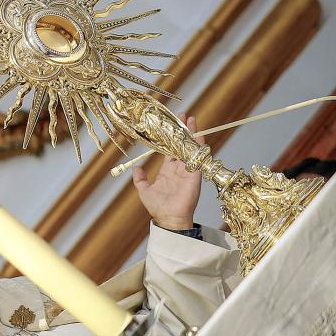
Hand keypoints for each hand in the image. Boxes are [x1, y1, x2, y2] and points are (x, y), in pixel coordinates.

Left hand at [133, 114, 204, 229]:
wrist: (169, 218)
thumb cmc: (157, 207)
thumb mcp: (144, 191)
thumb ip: (140, 180)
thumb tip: (136, 168)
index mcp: (167, 171)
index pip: (170, 151)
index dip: (170, 139)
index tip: (171, 127)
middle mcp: (179, 169)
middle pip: (182, 146)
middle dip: (183, 131)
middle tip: (185, 116)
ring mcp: (188, 171)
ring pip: (190, 149)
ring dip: (192, 135)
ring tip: (192, 120)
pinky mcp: (195, 175)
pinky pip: (198, 159)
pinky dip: (199, 148)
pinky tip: (200, 137)